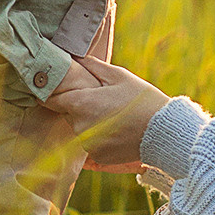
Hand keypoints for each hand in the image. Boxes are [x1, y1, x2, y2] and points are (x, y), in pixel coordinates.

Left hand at [42, 58, 170, 169]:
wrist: (163, 132)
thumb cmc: (142, 99)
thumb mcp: (118, 76)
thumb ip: (92, 66)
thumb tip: (74, 57)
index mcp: (81, 103)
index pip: (52, 99)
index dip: (52, 92)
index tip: (54, 88)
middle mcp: (79, 126)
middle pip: (68, 113)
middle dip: (78, 106)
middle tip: (99, 99)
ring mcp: (87, 144)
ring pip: (80, 128)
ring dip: (89, 121)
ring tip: (112, 115)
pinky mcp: (97, 157)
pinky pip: (90, 143)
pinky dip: (99, 136)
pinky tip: (116, 130)